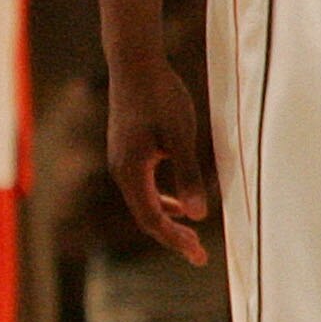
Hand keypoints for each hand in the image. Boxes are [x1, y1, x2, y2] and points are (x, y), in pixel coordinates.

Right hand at [106, 50, 211, 263]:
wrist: (135, 64)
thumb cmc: (161, 96)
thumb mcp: (180, 136)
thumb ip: (188, 175)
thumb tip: (199, 215)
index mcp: (131, 171)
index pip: (152, 219)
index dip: (175, 240)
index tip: (199, 257)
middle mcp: (121, 170)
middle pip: (145, 216)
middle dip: (172, 237)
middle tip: (198, 256)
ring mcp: (121, 161)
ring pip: (143, 203)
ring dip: (167, 221)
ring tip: (191, 235)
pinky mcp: (127, 151)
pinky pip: (143, 188)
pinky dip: (161, 201)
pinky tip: (178, 202)